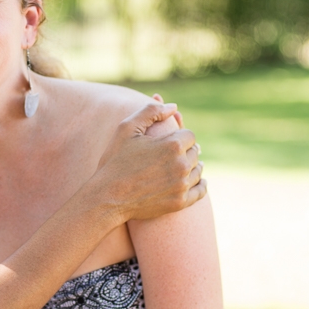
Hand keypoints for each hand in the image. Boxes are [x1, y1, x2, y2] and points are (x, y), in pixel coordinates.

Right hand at [94, 102, 204, 222]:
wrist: (108, 197)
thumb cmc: (115, 161)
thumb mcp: (127, 128)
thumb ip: (151, 111)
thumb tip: (173, 107)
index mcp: (172, 145)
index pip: (190, 135)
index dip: (179, 135)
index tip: (170, 140)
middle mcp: (182, 165)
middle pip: (195, 152)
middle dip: (185, 150)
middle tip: (174, 153)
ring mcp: (182, 185)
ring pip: (198, 170)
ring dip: (192, 166)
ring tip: (182, 166)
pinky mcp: (180, 202)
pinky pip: (200, 191)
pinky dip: (200, 184)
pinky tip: (196, 181)